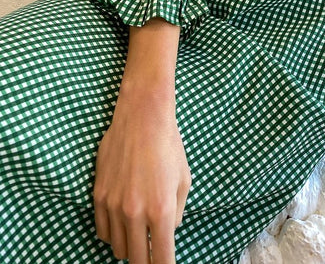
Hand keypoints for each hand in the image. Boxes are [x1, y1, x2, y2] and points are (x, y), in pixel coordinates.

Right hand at [93, 89, 190, 262]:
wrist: (142, 117)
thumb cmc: (169, 146)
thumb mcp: (184, 180)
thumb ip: (177, 213)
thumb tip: (167, 232)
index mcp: (161, 209)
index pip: (161, 259)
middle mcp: (135, 212)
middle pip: (137, 259)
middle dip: (147, 260)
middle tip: (153, 251)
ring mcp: (113, 204)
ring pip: (117, 248)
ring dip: (129, 247)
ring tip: (139, 233)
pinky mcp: (99, 195)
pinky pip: (102, 231)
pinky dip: (113, 234)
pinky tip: (123, 222)